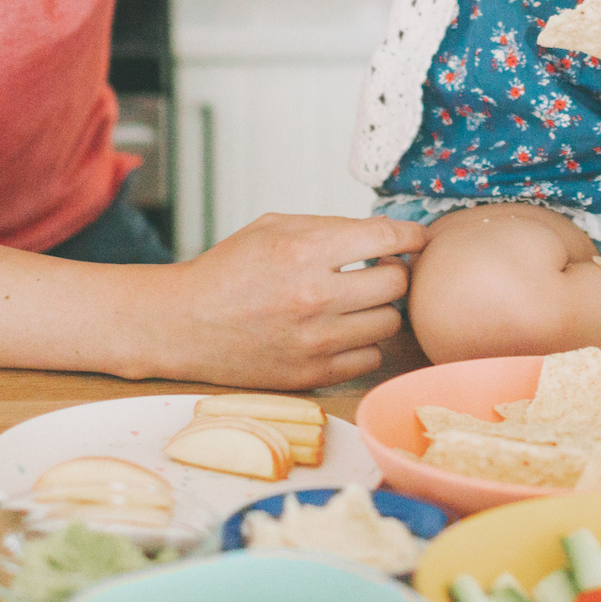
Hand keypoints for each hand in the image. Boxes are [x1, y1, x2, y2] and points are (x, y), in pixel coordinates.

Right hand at [157, 213, 425, 388]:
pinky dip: (364, 342)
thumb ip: (331, 228)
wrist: (184, 324)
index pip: (388, 240)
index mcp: (305, 251)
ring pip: (389, 323)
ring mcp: (315, 340)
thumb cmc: (229, 270)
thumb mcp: (274, 227)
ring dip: (380, 309)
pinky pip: (369, 358)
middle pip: (397, 284)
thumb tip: (386, 235)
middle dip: (395, 272)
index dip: (412, 236)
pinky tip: (344, 330)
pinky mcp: (312, 374)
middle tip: (380, 270)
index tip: (416, 239)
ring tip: (358, 301)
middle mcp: (315, 296)